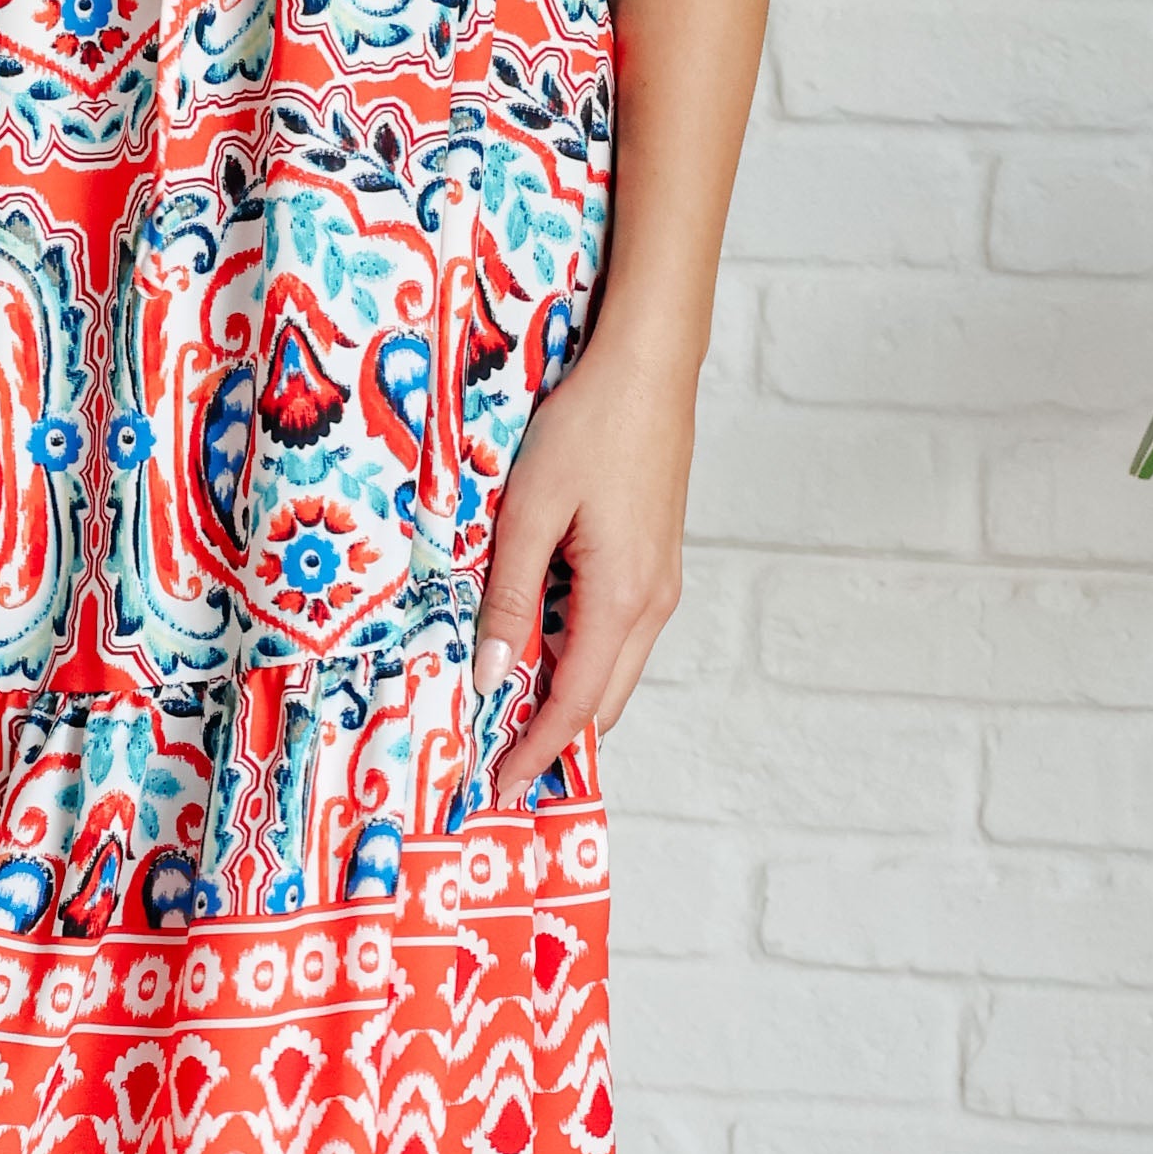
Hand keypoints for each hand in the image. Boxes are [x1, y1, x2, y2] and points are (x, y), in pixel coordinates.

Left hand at [471, 326, 696, 813]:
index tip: (503, 787)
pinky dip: (582, 661)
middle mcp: (652, 601)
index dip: (538, 750)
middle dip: (556, 739)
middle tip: (502, 767)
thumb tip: (492, 675)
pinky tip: (542, 654)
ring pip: (615, 668)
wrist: (649, 367)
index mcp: (621, 598)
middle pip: (605, 699)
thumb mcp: (530, 512)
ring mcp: (661, 582)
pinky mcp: (655, 560)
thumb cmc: (588, 427)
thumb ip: (511, 597)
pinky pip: (619, 633)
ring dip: (569, 700)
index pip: (577, 703)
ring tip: (512, 718)